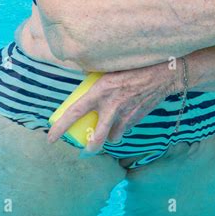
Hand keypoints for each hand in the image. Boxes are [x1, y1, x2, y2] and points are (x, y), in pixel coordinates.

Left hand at [47, 61, 177, 151]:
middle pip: (97, 138)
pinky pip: (126, 128)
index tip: (50, 138)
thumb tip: (84, 82)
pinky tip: (125, 118)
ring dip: (110, 136)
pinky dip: (123, 127)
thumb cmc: (135, 65)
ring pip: (114, 137)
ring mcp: (126, 115)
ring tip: (109, 131)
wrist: (164, 73)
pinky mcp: (137, 118)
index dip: (60, 128)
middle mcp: (111, 106)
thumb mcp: (111, 68)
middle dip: (90, 148)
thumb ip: (97, 79)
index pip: (74, 113)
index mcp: (100, 91)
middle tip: (85, 150)